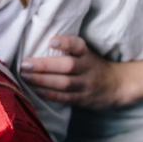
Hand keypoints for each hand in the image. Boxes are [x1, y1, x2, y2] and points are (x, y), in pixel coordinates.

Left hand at [21, 35, 142, 108]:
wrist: (117, 85)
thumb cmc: (93, 65)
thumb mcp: (86, 53)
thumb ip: (69, 49)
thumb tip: (39, 43)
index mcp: (87, 53)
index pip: (78, 45)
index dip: (65, 43)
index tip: (51, 42)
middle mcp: (87, 68)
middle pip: (67, 66)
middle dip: (44, 65)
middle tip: (25, 64)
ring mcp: (86, 85)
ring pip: (64, 83)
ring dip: (42, 80)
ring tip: (25, 76)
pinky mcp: (83, 99)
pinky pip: (64, 98)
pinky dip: (49, 94)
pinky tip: (35, 90)